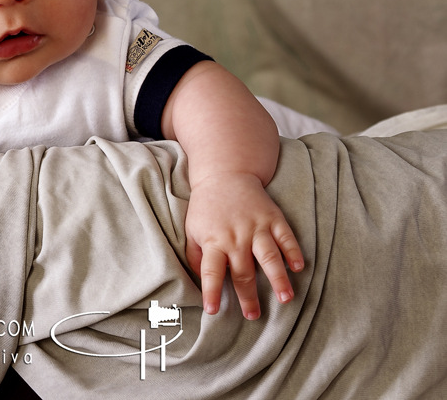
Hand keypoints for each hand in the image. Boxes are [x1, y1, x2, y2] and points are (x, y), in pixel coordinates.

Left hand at [185, 173, 302, 318]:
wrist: (225, 175)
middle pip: (243, 271)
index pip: (211, 271)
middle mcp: (236, 237)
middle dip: (248, 296)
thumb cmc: (206, 208)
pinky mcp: (273, 218)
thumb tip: (202, 281)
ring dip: (278, 279)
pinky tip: (299, 267)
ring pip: (269, 257)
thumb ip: (196, 256)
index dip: (211, 292)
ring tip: (286, 299)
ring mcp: (257, 227)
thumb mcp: (192, 230)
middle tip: (253, 316)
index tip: (213, 311)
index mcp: (214, 241)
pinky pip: (286, 238)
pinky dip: (293, 252)